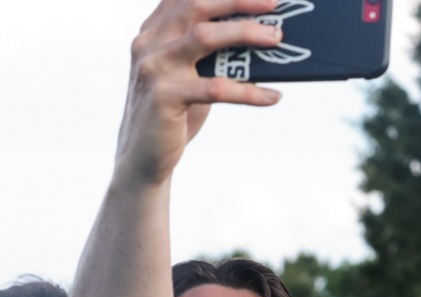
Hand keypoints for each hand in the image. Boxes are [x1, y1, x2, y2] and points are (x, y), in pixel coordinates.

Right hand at [115, 0, 286, 186]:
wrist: (143, 157)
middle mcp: (149, 42)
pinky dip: (249, 91)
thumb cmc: (175, 112)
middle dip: (238, 0)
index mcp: (153, 30)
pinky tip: (273, 96)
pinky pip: (215, 87)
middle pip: (196, 6)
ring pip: (203, 37)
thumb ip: (212, 53)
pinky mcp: (163, 98)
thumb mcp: (189, 74)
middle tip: (274, 4)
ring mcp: (153, 68)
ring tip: (276, 39)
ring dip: (245, 33)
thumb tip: (263, 38)